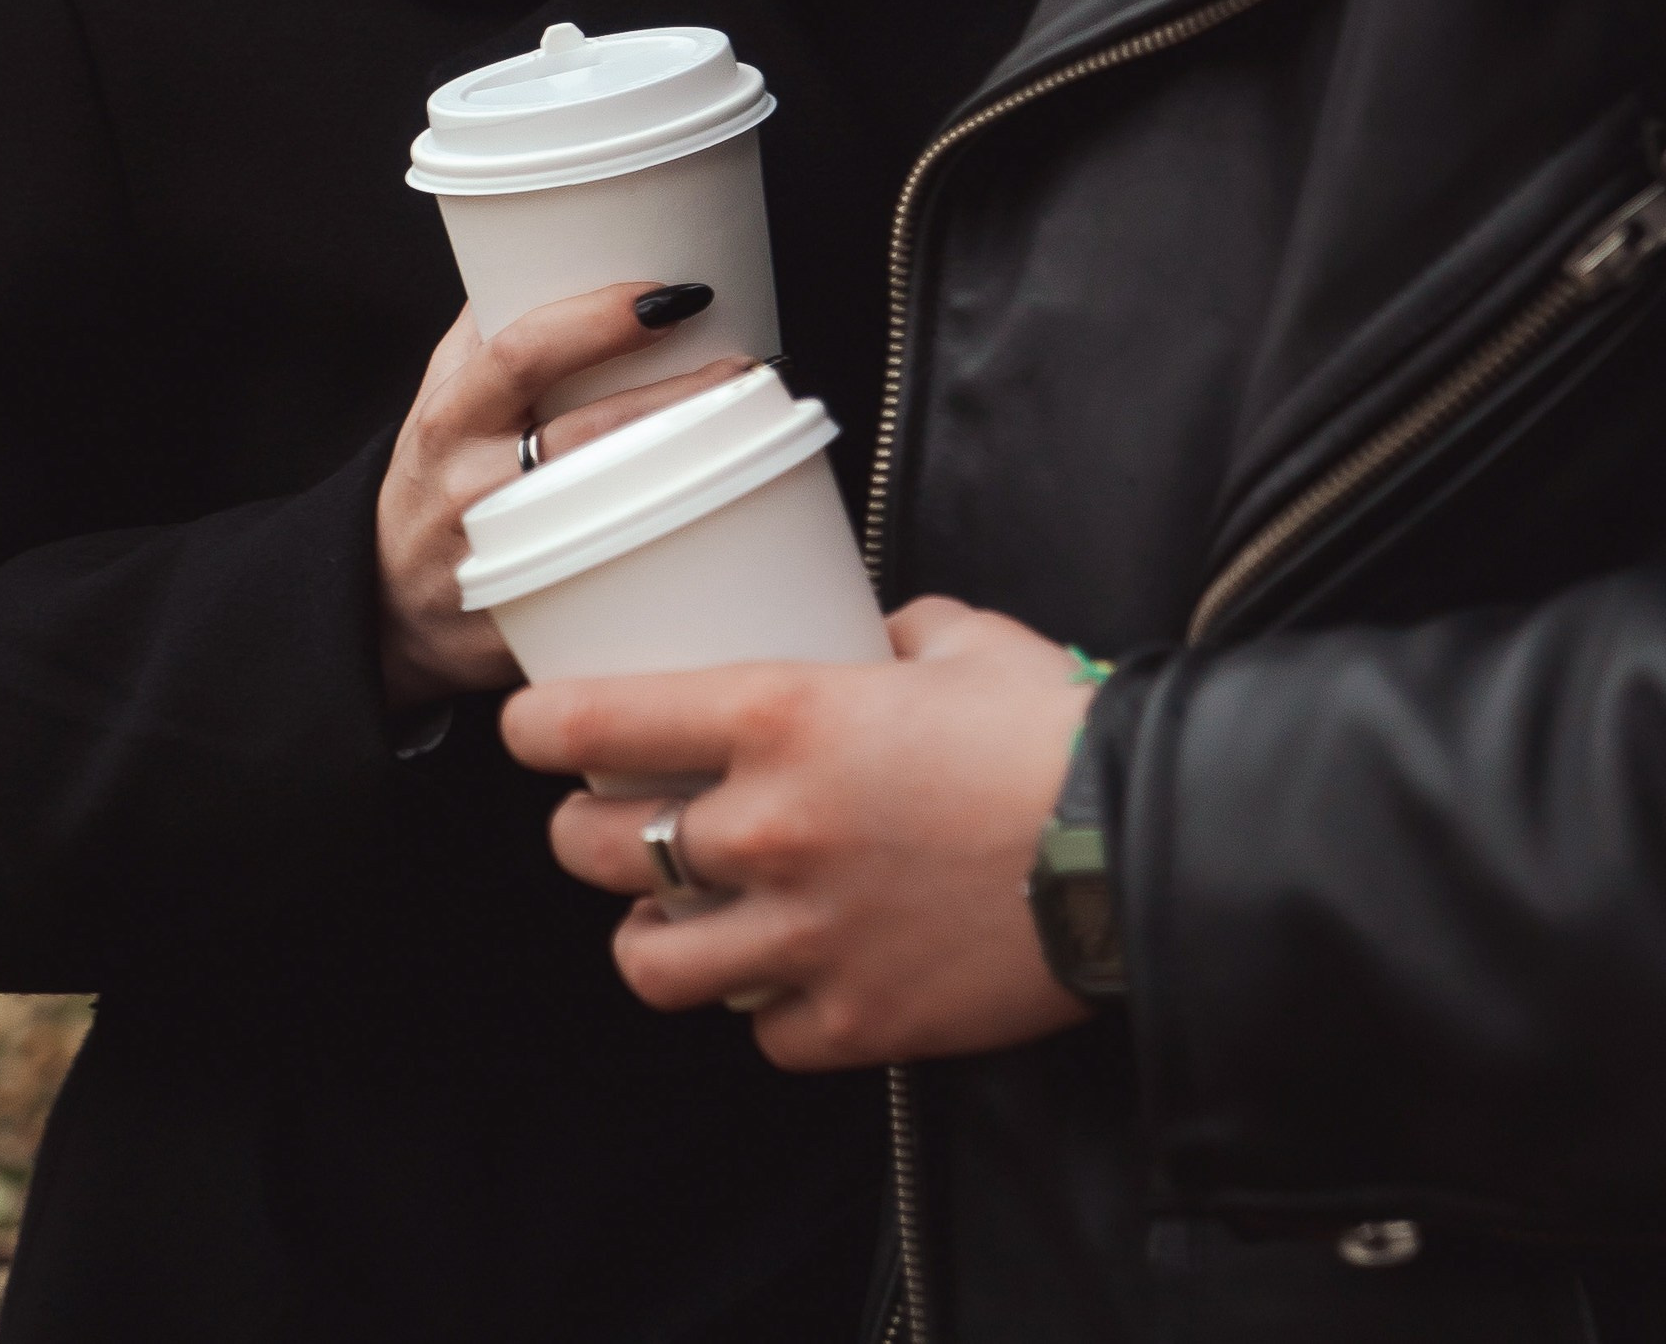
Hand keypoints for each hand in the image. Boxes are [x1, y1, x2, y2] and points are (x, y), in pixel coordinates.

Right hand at [376, 286, 748, 712]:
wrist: (382, 606)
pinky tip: (726, 518)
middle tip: (744, 364)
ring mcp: (503, 559)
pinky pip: (613, 586)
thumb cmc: (428, 480)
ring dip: (689, 465)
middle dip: (674, 397)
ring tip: (750, 427)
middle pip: (585, 435)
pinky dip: (673, 550)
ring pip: (610, 509)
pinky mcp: (534, 617)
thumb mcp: (438, 399)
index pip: (519, 356)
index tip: (668, 295)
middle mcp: (470, 488)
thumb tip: (554, 243)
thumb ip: (489, 332)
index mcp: (448, 421)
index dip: (595, 322)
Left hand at [500, 597, 1090, 1065]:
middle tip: (598, 823)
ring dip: (649, 937)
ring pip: (653, 965)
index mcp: (784, 719)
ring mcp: (806, 936)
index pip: (599, 725)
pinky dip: (761, 1005)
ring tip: (667, 918)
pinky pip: (761, 1030)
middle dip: (580, 837)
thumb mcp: (961, 639)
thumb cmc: (1054, 728)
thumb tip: (872, 635)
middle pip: (599, 852)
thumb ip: (893, 634)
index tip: (526, 730)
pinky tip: (781, 974)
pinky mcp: (856, 1017)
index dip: (537, 730)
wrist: (1140, 843)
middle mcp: (772, 830)